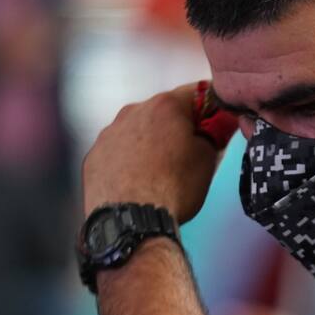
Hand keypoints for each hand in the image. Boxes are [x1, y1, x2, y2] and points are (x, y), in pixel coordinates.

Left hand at [82, 84, 220, 222]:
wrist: (131, 221)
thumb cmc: (173, 188)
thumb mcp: (208, 158)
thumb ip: (214, 133)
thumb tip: (219, 124)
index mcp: (165, 106)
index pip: (197, 92)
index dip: (211, 107)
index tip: (217, 123)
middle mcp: (133, 111)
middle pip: (164, 111)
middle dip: (178, 127)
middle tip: (190, 154)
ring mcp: (109, 133)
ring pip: (138, 131)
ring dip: (152, 143)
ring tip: (162, 173)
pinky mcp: (94, 157)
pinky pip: (118, 151)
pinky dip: (130, 160)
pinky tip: (140, 182)